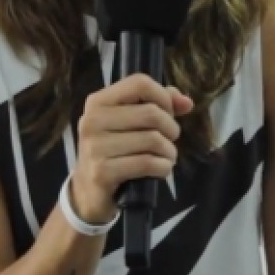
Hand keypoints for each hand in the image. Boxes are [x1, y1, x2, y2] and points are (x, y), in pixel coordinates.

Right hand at [68, 73, 194, 224]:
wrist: (88, 191)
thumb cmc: (115, 150)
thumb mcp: (130, 123)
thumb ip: (158, 106)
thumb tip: (186, 102)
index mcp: (98, 101)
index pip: (139, 83)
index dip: (163, 96)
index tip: (168, 112)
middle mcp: (92, 120)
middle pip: (151, 113)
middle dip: (171, 128)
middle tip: (169, 140)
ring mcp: (95, 147)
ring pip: (153, 139)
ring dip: (169, 151)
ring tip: (166, 156)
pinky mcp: (102, 172)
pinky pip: (147, 163)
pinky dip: (163, 167)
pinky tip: (161, 169)